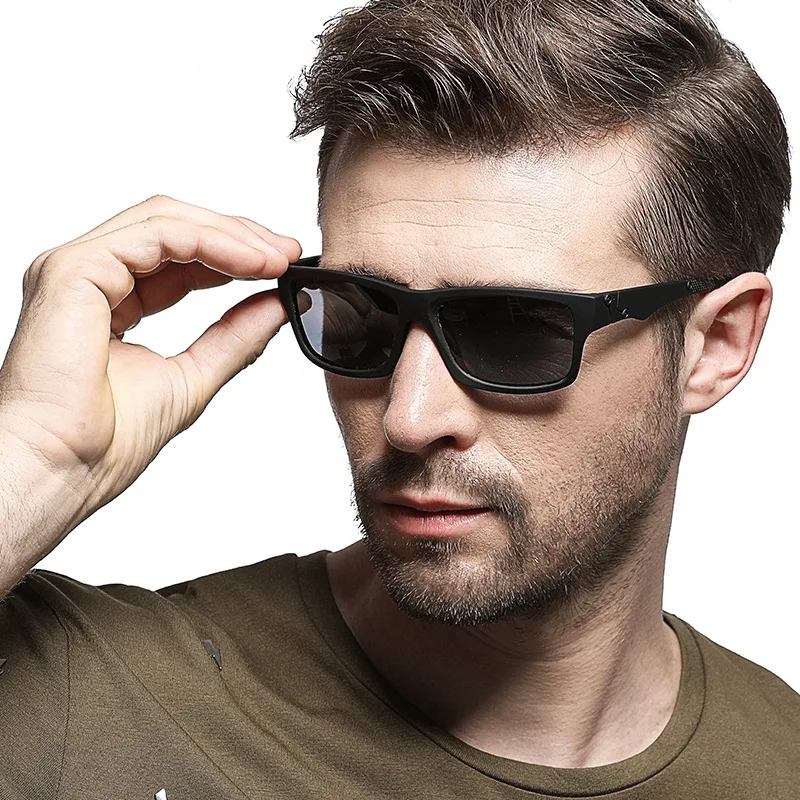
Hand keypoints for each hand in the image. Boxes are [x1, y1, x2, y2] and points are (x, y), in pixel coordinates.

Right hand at [0, 194, 300, 518]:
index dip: (233, 254)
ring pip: (166, 221)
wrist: (62, 472)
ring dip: (231, 235)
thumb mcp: (194, 376)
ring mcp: (78, 269)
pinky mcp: (75, 270)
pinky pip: (157, 234)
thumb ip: (234, 336)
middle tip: (288, 253)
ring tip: (276, 258)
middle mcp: (91, 278)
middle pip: (174, 227)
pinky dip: (211, 242)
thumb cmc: (103, 443)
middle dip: (238, 236)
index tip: (282, 265)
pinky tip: (250, 263)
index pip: (178, 256)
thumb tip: (276, 304)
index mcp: (109, 301)